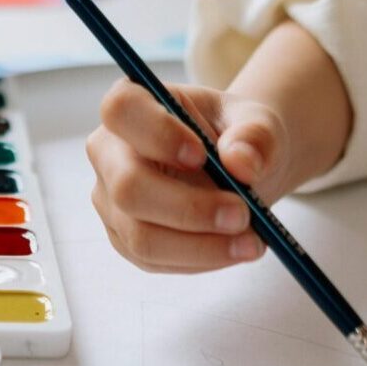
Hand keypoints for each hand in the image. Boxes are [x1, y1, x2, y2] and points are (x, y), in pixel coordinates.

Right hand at [88, 81, 285, 272]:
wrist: (237, 168)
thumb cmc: (235, 136)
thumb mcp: (257, 123)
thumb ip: (255, 136)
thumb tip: (242, 163)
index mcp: (133, 105)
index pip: (121, 110)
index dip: (156, 133)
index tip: (201, 155)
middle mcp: (109, 152)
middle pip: (127, 186)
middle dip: (189, 209)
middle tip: (243, 214)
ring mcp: (111, 199)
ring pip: (141, 235)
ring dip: (201, 246)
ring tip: (251, 241)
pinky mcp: (124, 238)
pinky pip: (154, 260)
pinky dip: (200, 259)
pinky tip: (233, 249)